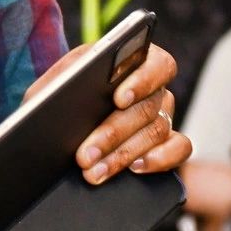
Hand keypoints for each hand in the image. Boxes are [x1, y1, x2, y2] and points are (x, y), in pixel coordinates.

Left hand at [29, 42, 192, 184]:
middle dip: (112, 134)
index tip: (119, 98)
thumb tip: (65, 92)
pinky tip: (134, 169)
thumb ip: (61, 81)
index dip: (142, 80)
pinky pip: (180, 149)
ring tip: (93, 170)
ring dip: (122, 154)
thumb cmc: (57, 98)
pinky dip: (160, 159)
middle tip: (85, 154)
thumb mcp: (51, 86)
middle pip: (146, 107)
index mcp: (132, 60)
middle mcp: (154, 86)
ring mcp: (164, 114)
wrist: (58, 125)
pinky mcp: (170, 142)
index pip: (155, 63)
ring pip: (156, 132)